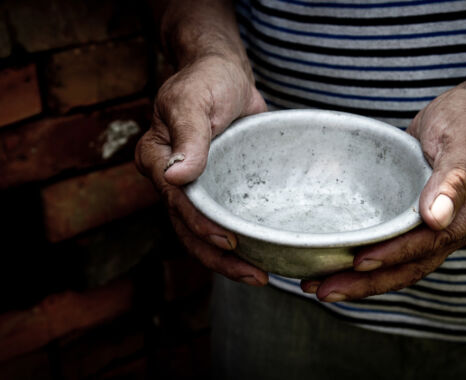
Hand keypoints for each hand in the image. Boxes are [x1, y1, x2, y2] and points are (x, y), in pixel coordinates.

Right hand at [135, 54, 267, 285]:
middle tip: (255, 275)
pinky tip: (261, 252)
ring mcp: (196, 186)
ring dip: (228, 257)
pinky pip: (224, 217)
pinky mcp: (218, 186)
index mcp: (157, 159)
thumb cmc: (207, 80)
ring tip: (260, 275)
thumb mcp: (194, 100)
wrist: (226, 74)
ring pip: (205, 231)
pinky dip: (239, 236)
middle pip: (187, 228)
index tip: (229, 242)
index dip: (200, 226)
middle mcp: (172, 178)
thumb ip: (188, 136)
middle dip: (217, 257)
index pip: (175, 201)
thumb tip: (175, 176)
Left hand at [302, 67, 465, 301]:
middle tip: (324, 290)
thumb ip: (454, 177)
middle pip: (407, 265)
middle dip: (366, 282)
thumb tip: (435, 217)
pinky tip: (336, 258)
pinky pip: (389, 240)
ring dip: (358, 276)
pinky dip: (364, 251)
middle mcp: (449, 224)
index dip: (394, 254)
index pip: (429, 242)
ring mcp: (428, 221)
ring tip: (318, 284)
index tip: (360, 262)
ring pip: (395, 259)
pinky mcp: (410, 212)